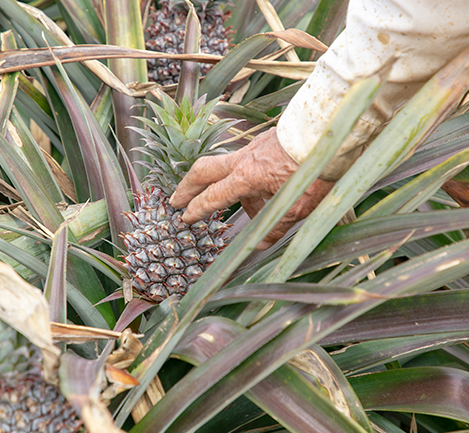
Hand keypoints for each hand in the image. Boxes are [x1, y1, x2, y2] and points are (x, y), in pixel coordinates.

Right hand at [169, 128, 334, 248]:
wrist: (335, 132)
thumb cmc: (318, 170)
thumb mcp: (299, 207)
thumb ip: (277, 227)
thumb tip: (262, 243)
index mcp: (246, 177)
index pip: (212, 197)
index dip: (196, 209)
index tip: (184, 218)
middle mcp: (243, 159)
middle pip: (202, 170)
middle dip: (186, 186)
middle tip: (175, 200)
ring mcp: (253, 147)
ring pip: (225, 166)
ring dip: (220, 184)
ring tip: (232, 206)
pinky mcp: (264, 141)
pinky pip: (244, 161)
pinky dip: (242, 176)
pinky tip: (258, 189)